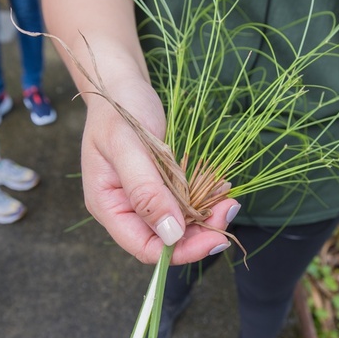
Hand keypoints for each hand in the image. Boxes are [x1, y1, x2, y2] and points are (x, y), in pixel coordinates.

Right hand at [81, 76, 238, 264]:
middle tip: (229, 210)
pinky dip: (205, 199)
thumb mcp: (128, 147)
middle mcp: (127, 210)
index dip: (180, 250)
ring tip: (228, 198)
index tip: (214, 238)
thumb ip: (146, 191)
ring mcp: (146, 199)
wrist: (122, 87)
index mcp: (109, 207)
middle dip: (200, 232)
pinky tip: (220, 186)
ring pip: (182, 224)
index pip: (145, 248)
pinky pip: (187, 203)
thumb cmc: (118, 111)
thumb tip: (171, 233)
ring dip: (207, 215)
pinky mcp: (163, 187)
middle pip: (167, 240)